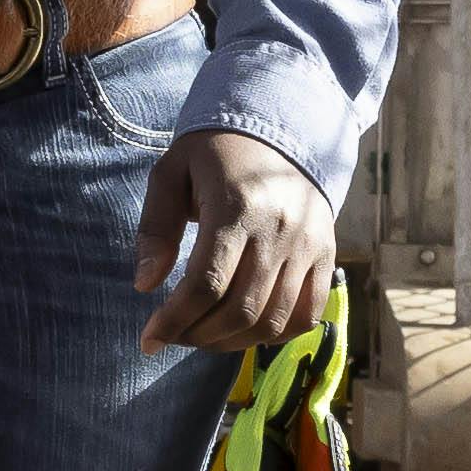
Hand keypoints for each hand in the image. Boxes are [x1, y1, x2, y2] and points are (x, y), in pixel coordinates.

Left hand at [131, 126, 335, 355]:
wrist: (278, 128)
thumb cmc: (214, 154)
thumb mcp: (171, 175)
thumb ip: (155, 228)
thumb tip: (144, 285)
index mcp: (237, 207)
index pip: (205, 284)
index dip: (174, 321)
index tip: (149, 339)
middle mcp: (279, 230)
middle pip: (239, 310)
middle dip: (197, 335)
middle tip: (173, 335)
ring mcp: (308, 245)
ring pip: (272, 320)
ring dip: (231, 342)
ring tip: (203, 335)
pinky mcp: (326, 253)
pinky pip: (307, 314)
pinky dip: (275, 334)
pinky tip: (244, 330)